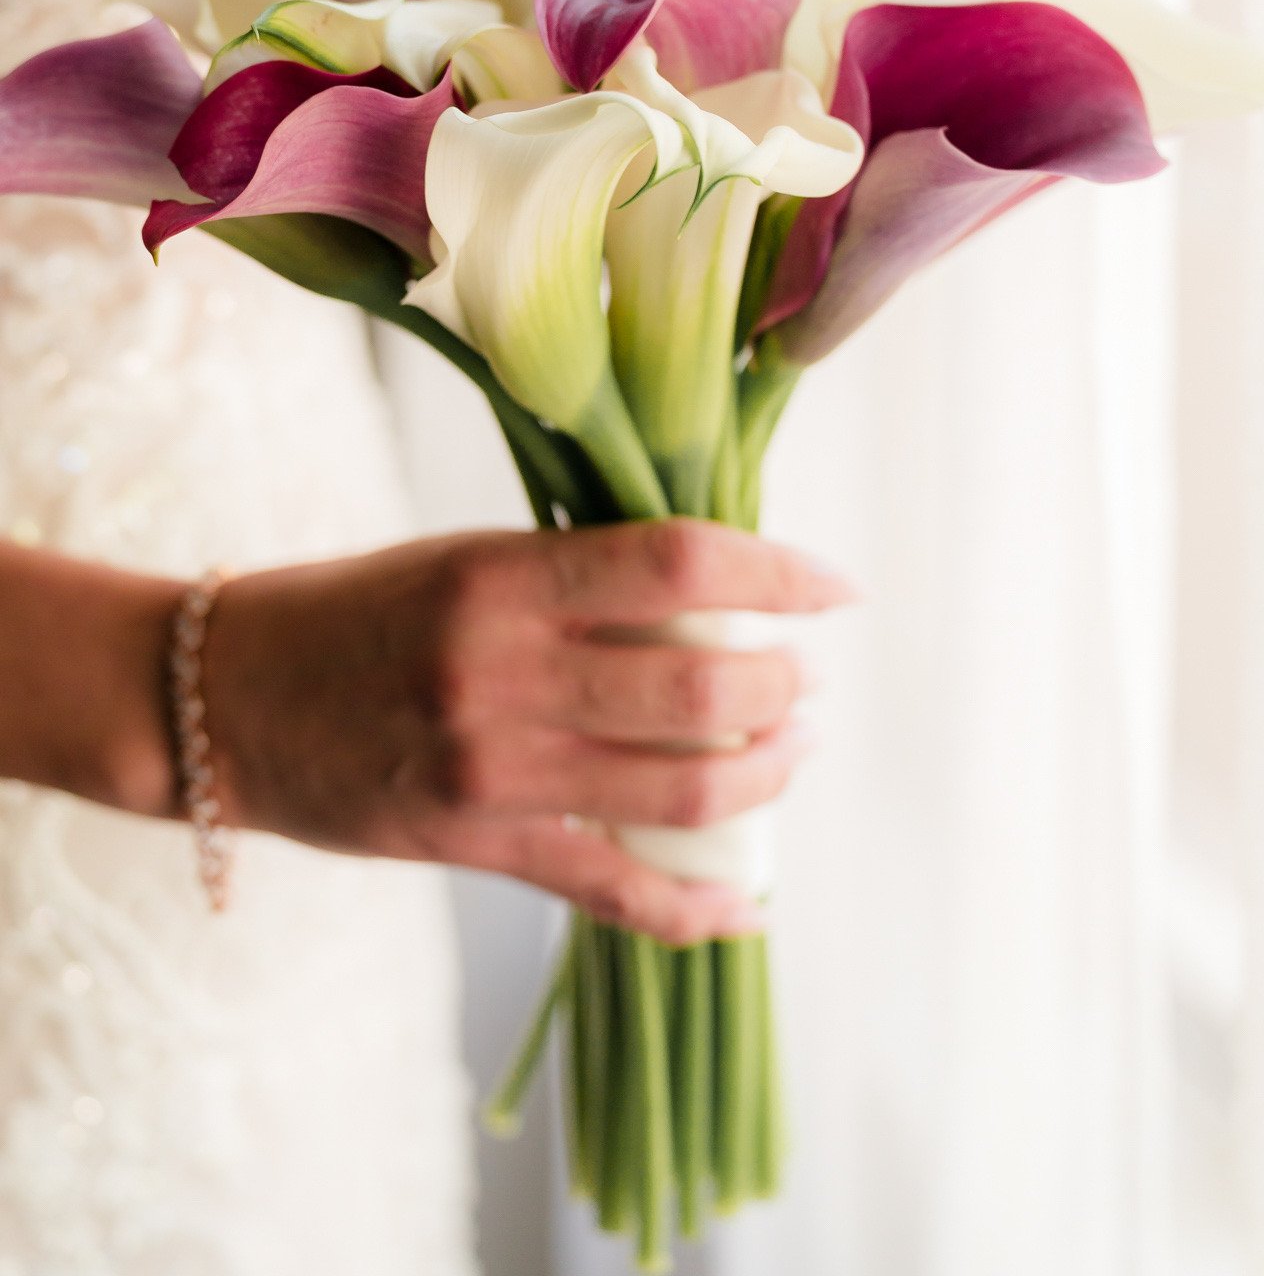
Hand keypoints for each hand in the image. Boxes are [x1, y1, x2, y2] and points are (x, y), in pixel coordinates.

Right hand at [207, 523, 851, 943]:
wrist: (230, 696)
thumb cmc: (361, 608)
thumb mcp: (469, 557)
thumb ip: (582, 574)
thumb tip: (723, 591)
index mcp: (503, 578)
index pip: (678, 567)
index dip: (779, 576)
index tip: (835, 588)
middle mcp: (501, 674)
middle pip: (697, 692)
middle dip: (783, 688)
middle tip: (804, 679)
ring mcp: (491, 771)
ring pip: (677, 792)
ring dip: (764, 776)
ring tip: (788, 749)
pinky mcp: (475, 845)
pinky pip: (612, 889)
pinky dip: (696, 904)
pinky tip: (750, 898)